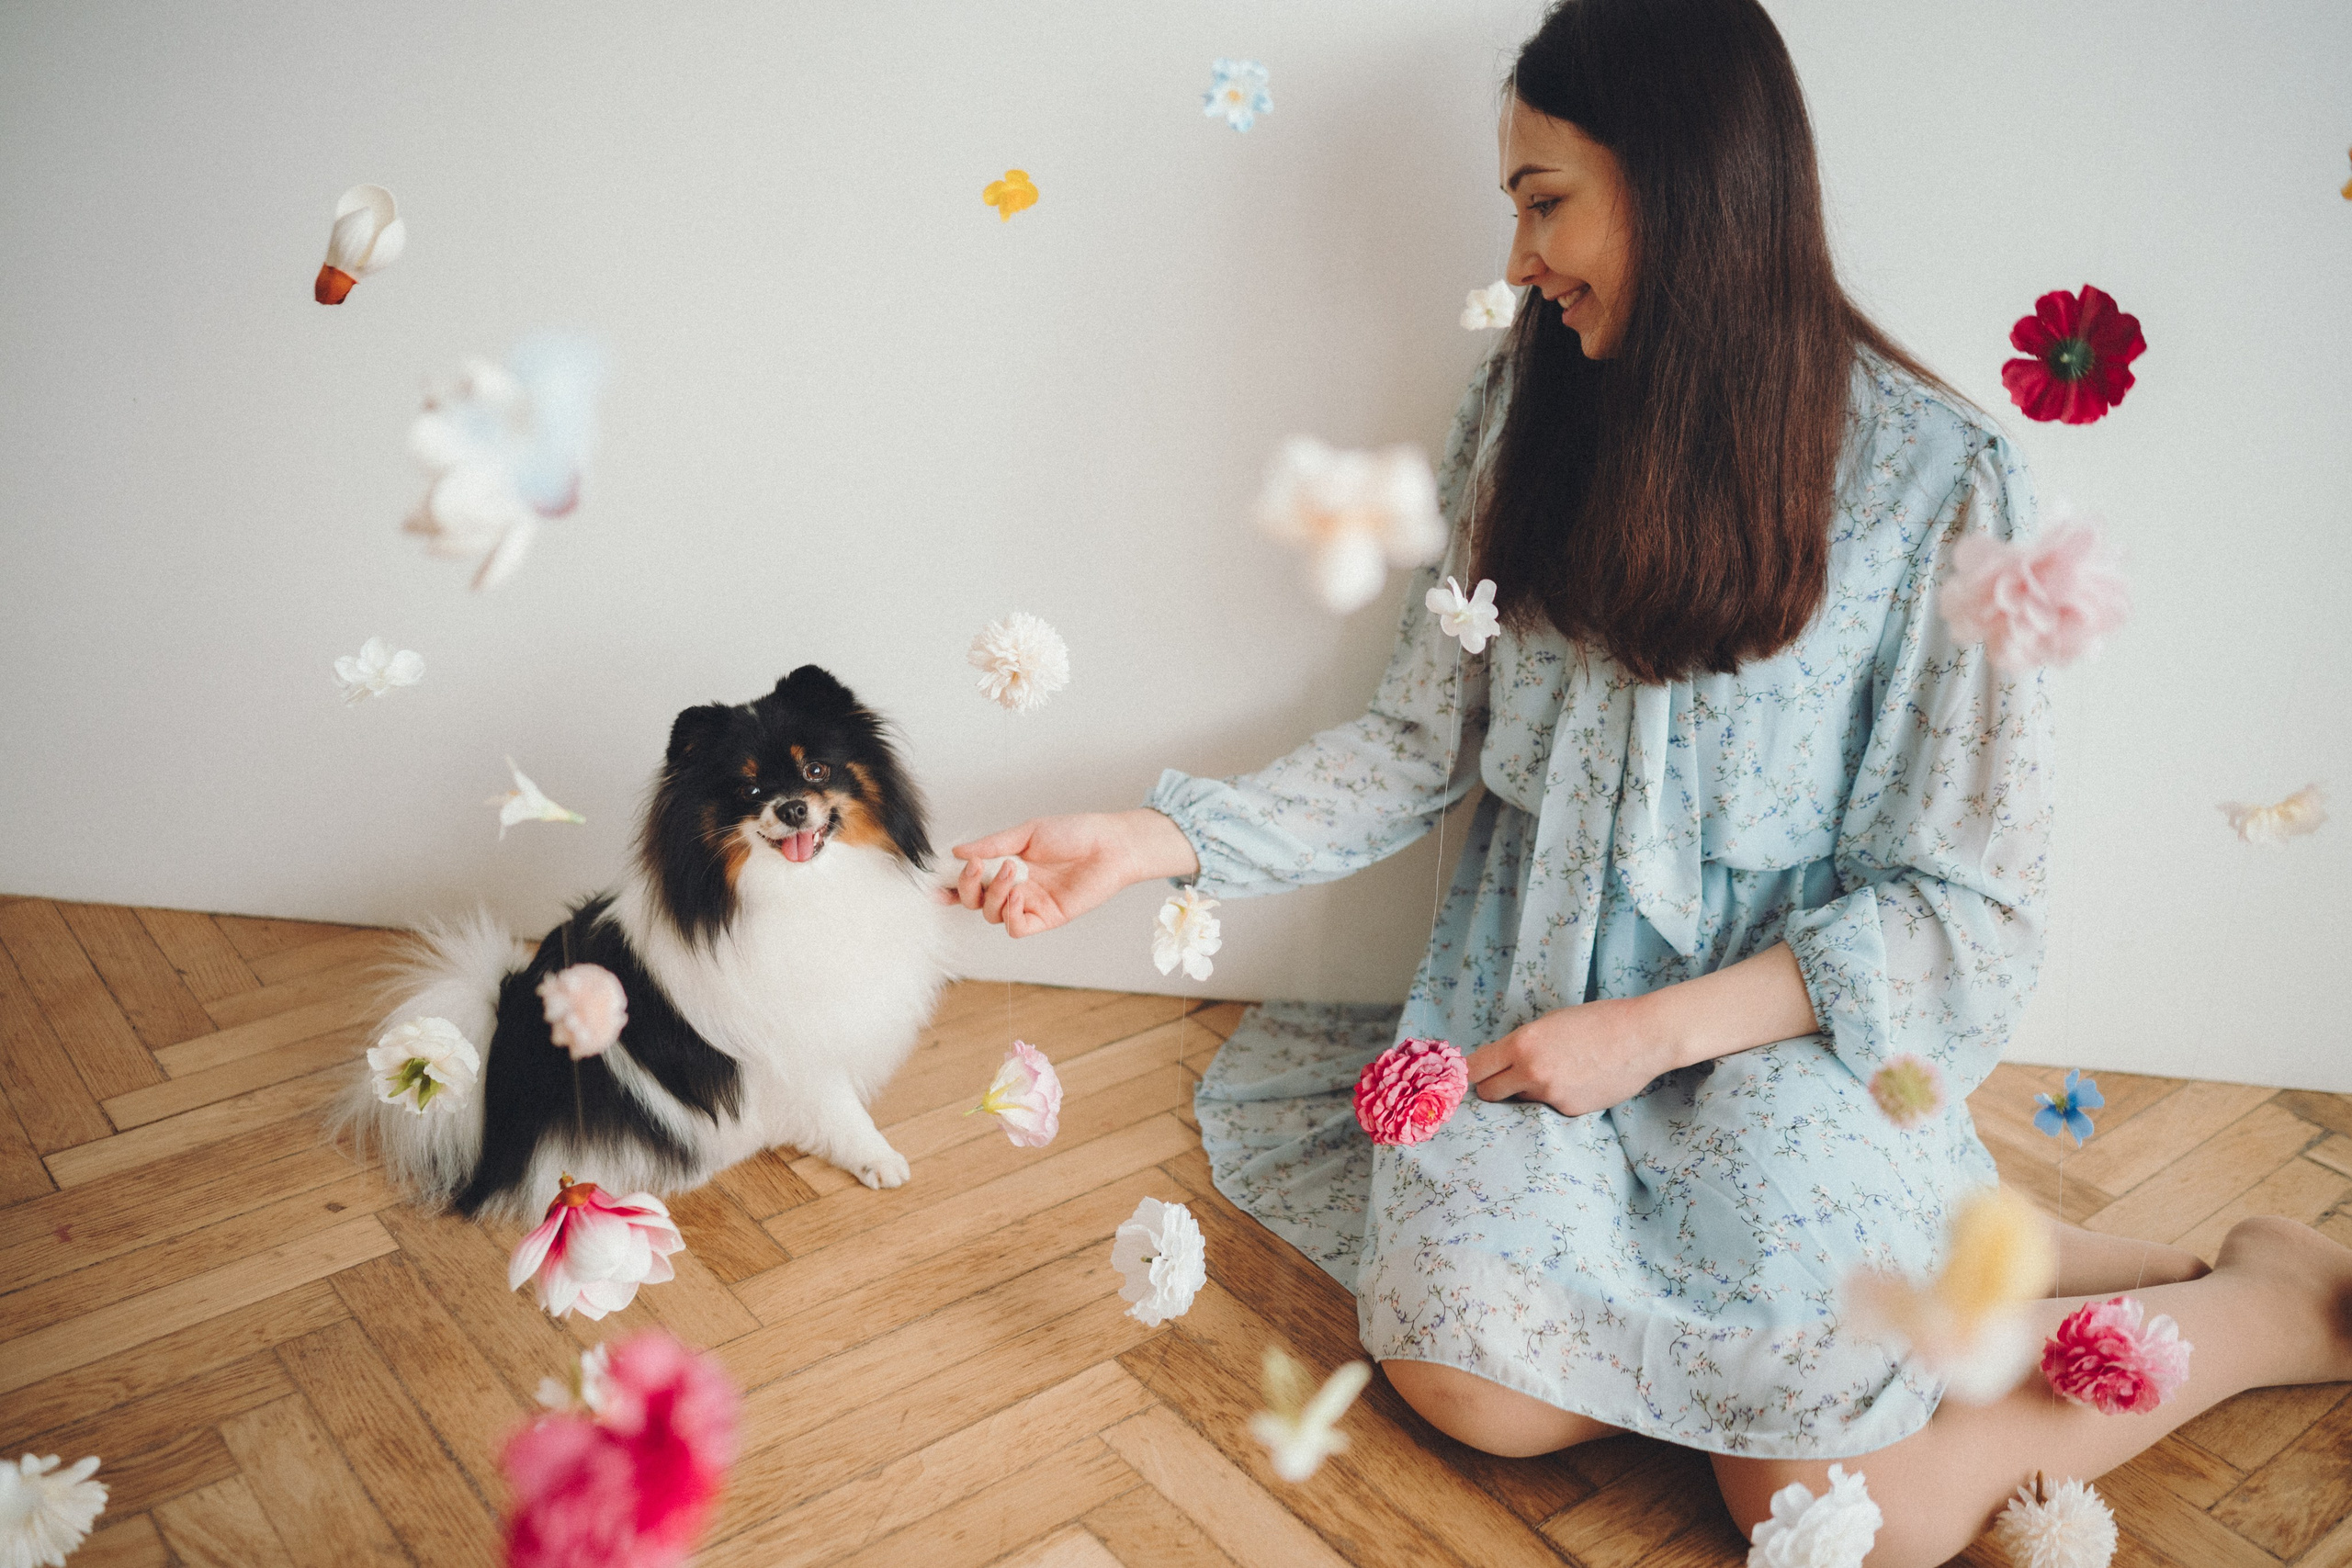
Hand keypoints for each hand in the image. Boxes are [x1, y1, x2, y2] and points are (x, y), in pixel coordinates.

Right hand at [948, 809, 1198, 938]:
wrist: (1110, 845)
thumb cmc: (1074, 833)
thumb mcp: (1028, 832)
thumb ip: (992, 844)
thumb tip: (958, 853)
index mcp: (1006, 864)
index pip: (971, 879)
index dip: (951, 883)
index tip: (937, 881)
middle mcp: (1014, 886)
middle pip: (975, 900)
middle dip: (967, 887)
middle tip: (976, 868)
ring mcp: (1029, 903)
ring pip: (992, 914)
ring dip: (994, 894)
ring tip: (1012, 872)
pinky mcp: (1046, 918)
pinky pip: (1016, 927)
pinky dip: (1009, 914)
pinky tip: (1019, 895)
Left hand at [1465, 996, 1677, 1117]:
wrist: (1642, 1037)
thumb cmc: (1597, 1021)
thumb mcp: (1549, 1023)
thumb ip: (1523, 1044)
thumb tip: (1500, 1063)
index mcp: (1522, 1043)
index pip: (1475, 1068)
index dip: (1472, 1071)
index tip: (1475, 1072)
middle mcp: (1532, 1072)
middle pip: (1489, 1093)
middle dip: (1493, 1087)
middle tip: (1505, 1079)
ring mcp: (1551, 1095)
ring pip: (1521, 1099)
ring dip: (1529, 1091)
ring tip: (1558, 1072)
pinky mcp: (1570, 1110)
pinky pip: (1550, 1106)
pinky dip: (1557, 1097)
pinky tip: (1580, 1080)